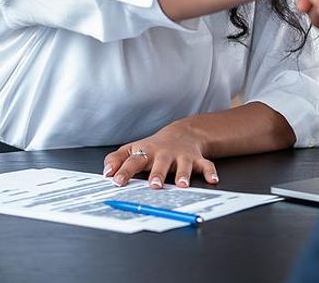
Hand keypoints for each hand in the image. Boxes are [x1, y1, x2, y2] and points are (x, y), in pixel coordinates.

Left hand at [102, 121, 218, 188]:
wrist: (182, 133)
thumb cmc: (154, 148)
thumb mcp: (133, 149)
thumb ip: (116, 160)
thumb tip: (105, 173)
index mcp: (146, 152)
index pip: (133, 161)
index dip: (124, 171)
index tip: (116, 181)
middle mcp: (164, 154)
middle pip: (160, 164)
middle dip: (157, 174)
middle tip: (154, 185)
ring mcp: (182, 156)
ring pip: (183, 165)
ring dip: (183, 174)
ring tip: (182, 185)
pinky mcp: (197, 159)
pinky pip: (206, 165)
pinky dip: (210, 172)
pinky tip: (213, 180)